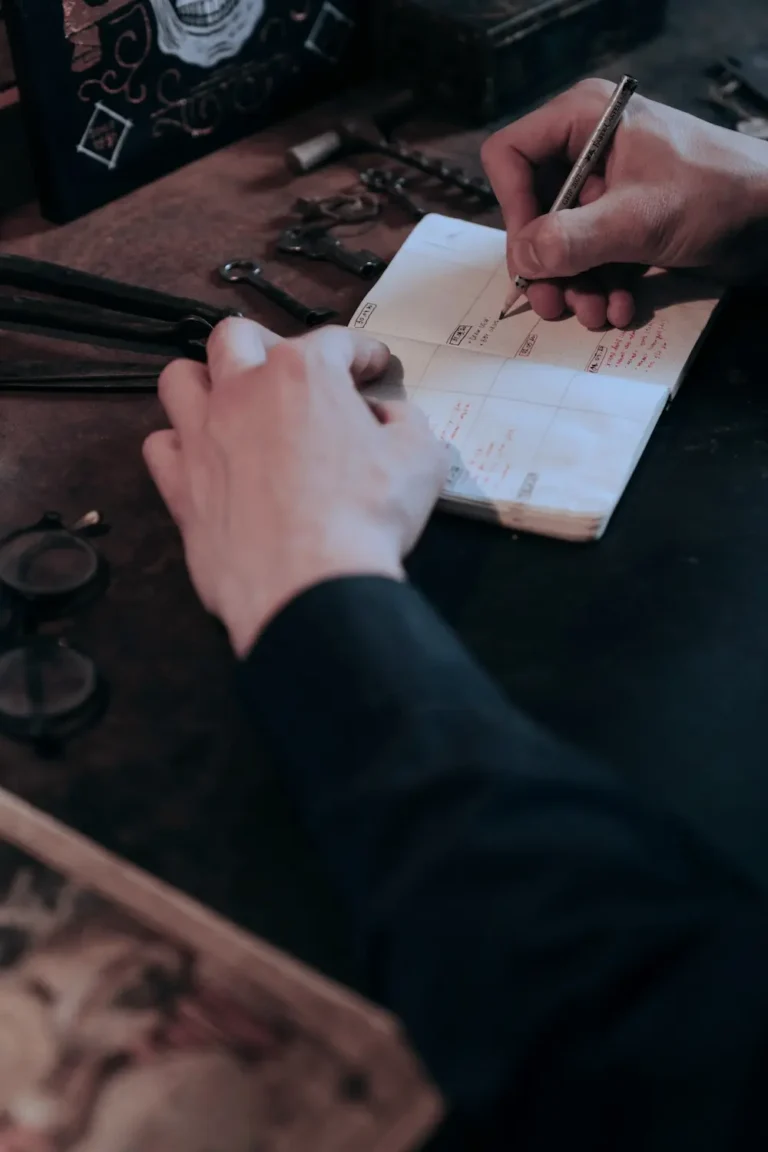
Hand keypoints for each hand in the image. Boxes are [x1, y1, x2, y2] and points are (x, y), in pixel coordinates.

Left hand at [143, 319, 446, 656]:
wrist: (309, 586)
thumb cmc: (367, 518)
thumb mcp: (421, 458)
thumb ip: (407, 423)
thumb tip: (391, 418)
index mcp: (304, 374)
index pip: (335, 340)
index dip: (361, 351)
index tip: (371, 367)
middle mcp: (243, 391)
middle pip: (237, 336)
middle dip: (267, 343)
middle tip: (292, 372)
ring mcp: (203, 436)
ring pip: (180, 379)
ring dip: (205, 383)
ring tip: (231, 404)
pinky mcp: (180, 487)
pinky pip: (160, 447)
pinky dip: (179, 446)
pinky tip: (204, 460)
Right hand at [482, 78, 767, 328]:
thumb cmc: (716, 194)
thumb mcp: (637, 219)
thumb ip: (571, 240)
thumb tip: (522, 259)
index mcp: (584, 121)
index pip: (511, 156)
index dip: (512, 207)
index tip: (531, 252)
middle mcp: (589, 150)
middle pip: (534, 210)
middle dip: (548, 264)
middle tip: (554, 304)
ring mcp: (608, 189)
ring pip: (562, 243)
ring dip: (576, 287)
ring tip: (597, 314)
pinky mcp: (627, 222)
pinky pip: (593, 258)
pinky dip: (603, 287)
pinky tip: (622, 308)